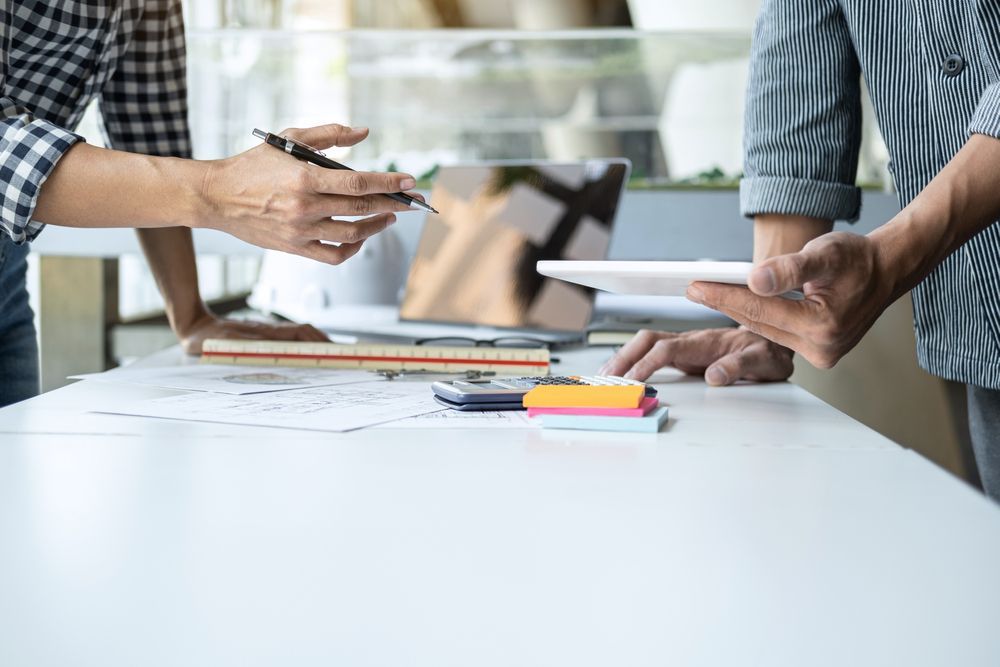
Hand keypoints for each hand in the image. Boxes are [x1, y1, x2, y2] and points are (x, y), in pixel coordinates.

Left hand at [177, 311, 329, 355]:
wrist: (194, 325)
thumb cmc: (206, 338)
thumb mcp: (224, 344)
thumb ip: (244, 345)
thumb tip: (269, 347)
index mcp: (264, 332)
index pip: (299, 333)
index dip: (317, 340)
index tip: (331, 349)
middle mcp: (270, 330)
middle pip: (305, 332)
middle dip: (325, 341)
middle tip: (340, 353)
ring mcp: (269, 332)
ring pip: (300, 334)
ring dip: (317, 342)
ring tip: (331, 353)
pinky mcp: (264, 337)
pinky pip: (291, 338)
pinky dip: (305, 343)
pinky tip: (309, 351)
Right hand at [198, 124, 418, 264]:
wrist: (217, 197)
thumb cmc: (253, 164)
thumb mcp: (288, 139)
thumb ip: (329, 134)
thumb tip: (364, 132)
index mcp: (304, 179)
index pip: (358, 182)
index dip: (388, 183)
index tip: (410, 181)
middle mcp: (304, 207)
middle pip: (361, 208)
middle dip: (393, 204)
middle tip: (414, 201)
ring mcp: (300, 231)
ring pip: (352, 235)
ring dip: (377, 226)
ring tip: (390, 216)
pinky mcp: (295, 248)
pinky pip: (333, 256)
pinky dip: (353, 249)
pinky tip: (362, 237)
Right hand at [598, 328, 793, 383]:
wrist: (776, 343)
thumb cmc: (770, 351)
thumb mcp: (763, 362)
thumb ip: (739, 367)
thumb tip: (713, 376)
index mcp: (706, 341)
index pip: (667, 349)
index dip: (648, 363)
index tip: (633, 380)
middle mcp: (691, 341)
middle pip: (647, 341)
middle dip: (624, 357)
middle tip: (607, 378)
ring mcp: (685, 347)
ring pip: (645, 345)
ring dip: (624, 358)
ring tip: (605, 376)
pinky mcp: (684, 355)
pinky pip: (651, 353)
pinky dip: (633, 361)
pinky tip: (622, 373)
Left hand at [686, 231, 894, 368]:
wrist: (886, 271)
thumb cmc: (858, 258)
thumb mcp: (825, 253)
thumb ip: (790, 268)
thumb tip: (755, 280)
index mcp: (824, 326)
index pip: (760, 310)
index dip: (724, 296)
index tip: (695, 286)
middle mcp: (822, 348)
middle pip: (760, 323)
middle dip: (724, 304)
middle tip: (693, 289)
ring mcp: (820, 354)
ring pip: (766, 330)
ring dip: (738, 312)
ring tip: (707, 294)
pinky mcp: (818, 353)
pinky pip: (778, 334)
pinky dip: (759, 319)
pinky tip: (737, 305)